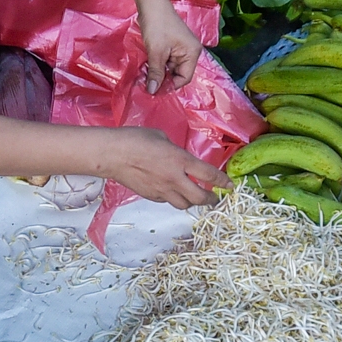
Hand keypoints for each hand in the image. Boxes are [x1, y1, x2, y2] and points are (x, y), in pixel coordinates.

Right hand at [101, 127, 227, 208]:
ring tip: (194, 197)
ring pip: (184, 204)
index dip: (223, 182)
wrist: (112, 154)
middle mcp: (175, 179)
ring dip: (192, 202)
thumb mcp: (162, 137)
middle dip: (211, 200)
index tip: (229, 186)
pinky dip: (174, 198)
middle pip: (199, 198)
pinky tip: (172, 191)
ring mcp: (162, 190)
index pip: (209, 175)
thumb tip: (177, 157)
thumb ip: (175, 150)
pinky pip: (168, 201)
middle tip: (215, 198)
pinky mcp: (150, 196)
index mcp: (181, 160)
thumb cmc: (135, 139)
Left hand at [136, 0, 204, 93]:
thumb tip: (153, 91)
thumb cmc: (157, 25)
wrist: (151, 3)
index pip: (184, 78)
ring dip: (158, 73)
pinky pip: (166, 60)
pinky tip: (146, 68)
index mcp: (193, 53)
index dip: (170, 86)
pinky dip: (157, 65)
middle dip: (163, 80)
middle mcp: (190, 52)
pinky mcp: (172, 45)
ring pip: (170, 68)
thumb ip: (156, 73)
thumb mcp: (156, 52)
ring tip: (144, 78)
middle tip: (146, 86)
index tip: (154, 91)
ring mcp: (181, 48)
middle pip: (178, 74)